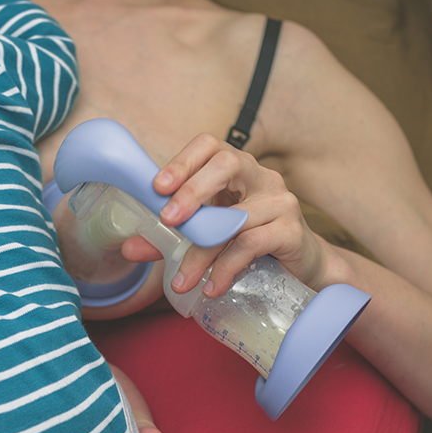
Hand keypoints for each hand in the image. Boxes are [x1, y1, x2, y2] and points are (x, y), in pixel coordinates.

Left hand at [122, 134, 329, 296]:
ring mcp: (280, 201)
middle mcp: (261, 177)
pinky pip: (252, 244)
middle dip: (193, 190)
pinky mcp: (292, 230)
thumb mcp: (209, 236)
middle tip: (168, 220)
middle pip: (227, 163)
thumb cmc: (251, 244)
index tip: (157, 186)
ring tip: (182, 280)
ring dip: (203, 250)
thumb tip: (129, 249)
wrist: (302, 268)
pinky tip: (212, 286)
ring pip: (235, 216)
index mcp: (237, 169)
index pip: (210, 145)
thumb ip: (171, 238)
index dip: (183, 160)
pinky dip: (226, 267)